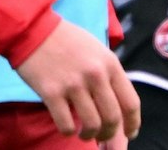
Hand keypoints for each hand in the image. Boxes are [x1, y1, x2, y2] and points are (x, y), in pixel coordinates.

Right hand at [16, 18, 140, 142]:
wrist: (35, 30)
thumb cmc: (68, 41)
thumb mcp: (98, 51)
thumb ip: (109, 74)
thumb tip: (117, 103)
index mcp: (111, 65)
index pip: (131, 102)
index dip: (132, 123)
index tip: (130, 133)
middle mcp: (96, 75)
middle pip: (113, 118)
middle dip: (110, 134)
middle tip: (102, 137)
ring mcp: (73, 85)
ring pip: (91, 125)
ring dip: (89, 135)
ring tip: (84, 133)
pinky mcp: (51, 93)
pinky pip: (65, 124)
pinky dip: (68, 131)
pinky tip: (67, 127)